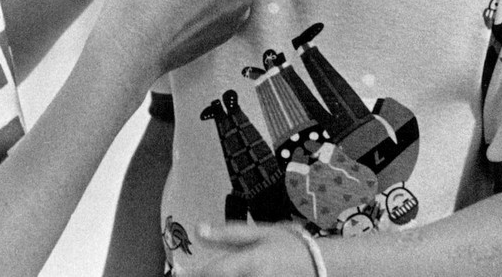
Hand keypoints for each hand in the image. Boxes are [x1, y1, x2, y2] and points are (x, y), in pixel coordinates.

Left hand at [175, 223, 315, 276]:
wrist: (323, 265)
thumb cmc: (291, 245)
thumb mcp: (261, 233)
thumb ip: (229, 235)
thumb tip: (198, 229)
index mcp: (250, 262)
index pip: (212, 272)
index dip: (192, 275)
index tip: (178, 273)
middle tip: (189, 274)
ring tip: (212, 272)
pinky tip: (232, 276)